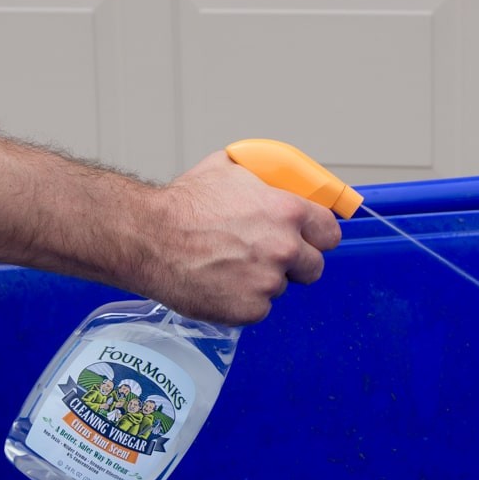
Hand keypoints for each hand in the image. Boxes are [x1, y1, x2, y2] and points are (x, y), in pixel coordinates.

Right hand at [142, 150, 342, 323]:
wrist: (148, 238)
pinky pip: (257, 309)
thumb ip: (262, 180)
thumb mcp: (228, 170)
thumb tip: (275, 179)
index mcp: (287, 211)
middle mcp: (284, 248)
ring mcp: (268, 282)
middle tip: (267, 259)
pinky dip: (242, 302)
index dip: (318, 237)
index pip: (329, 232)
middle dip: (296, 265)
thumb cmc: (182, 206)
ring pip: (280, 288)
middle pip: (314, 267)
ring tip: (229, 268)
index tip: (310, 241)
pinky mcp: (250, 309)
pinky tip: (219, 285)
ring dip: (262, 282)